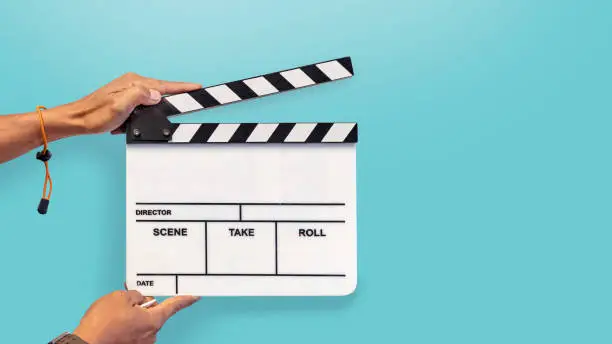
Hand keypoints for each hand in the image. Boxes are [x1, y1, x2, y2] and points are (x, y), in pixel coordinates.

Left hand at [55, 73, 200, 135]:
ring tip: (162, 113)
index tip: (198, 87)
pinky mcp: (126, 100)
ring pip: (154, 99)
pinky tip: (138, 121)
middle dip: (176, 96)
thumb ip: (140, 96)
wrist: (77, 120)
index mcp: (134, 83)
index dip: (183, 87)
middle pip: (162, 90)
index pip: (165, 85)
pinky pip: (144, 105)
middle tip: (194, 98)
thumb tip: (157, 94)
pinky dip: (146, 113)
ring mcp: (130, 91)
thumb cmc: (95, 115)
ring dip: (158, 108)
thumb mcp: (119, 105)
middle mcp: (133, 84)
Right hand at [73, 290, 199, 343]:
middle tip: (126, 303)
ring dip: (133, 317)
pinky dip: (127, 326)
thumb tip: (139, 300)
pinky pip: (134, 332)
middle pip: (154, 314)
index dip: (184, 300)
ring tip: (114, 316)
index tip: (195, 297)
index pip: (173, 306)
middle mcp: (151, 335)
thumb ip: (136, 296)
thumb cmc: (102, 323)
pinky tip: (113, 324)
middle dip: (143, 306)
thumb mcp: (120, 298)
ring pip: (143, 323)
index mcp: (153, 321)